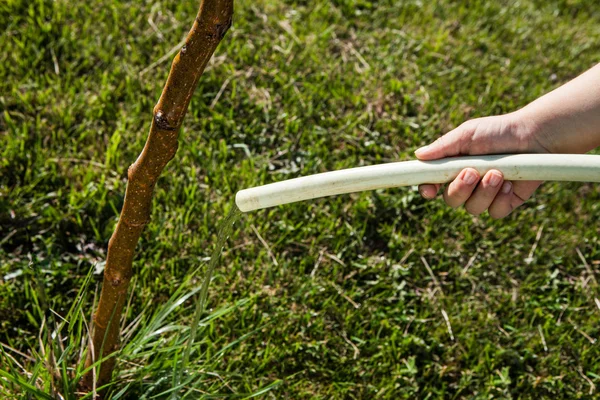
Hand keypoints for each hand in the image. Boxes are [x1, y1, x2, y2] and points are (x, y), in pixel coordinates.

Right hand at [415, 112, 548, 218]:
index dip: (427, 190)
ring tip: (498, 173)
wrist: (535, 136)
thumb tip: (418, 155)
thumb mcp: (467, 134)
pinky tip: (511, 183)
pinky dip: (501, 198)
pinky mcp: (505, 202)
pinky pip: (494, 212)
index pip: (432, 185)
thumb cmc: (499, 131)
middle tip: (472, 172)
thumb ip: (443, 147)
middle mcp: (467, 184)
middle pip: (450, 200)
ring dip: (484, 192)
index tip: (429, 189)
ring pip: (472, 208)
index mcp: (453, 168)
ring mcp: (486, 195)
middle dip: (460, 189)